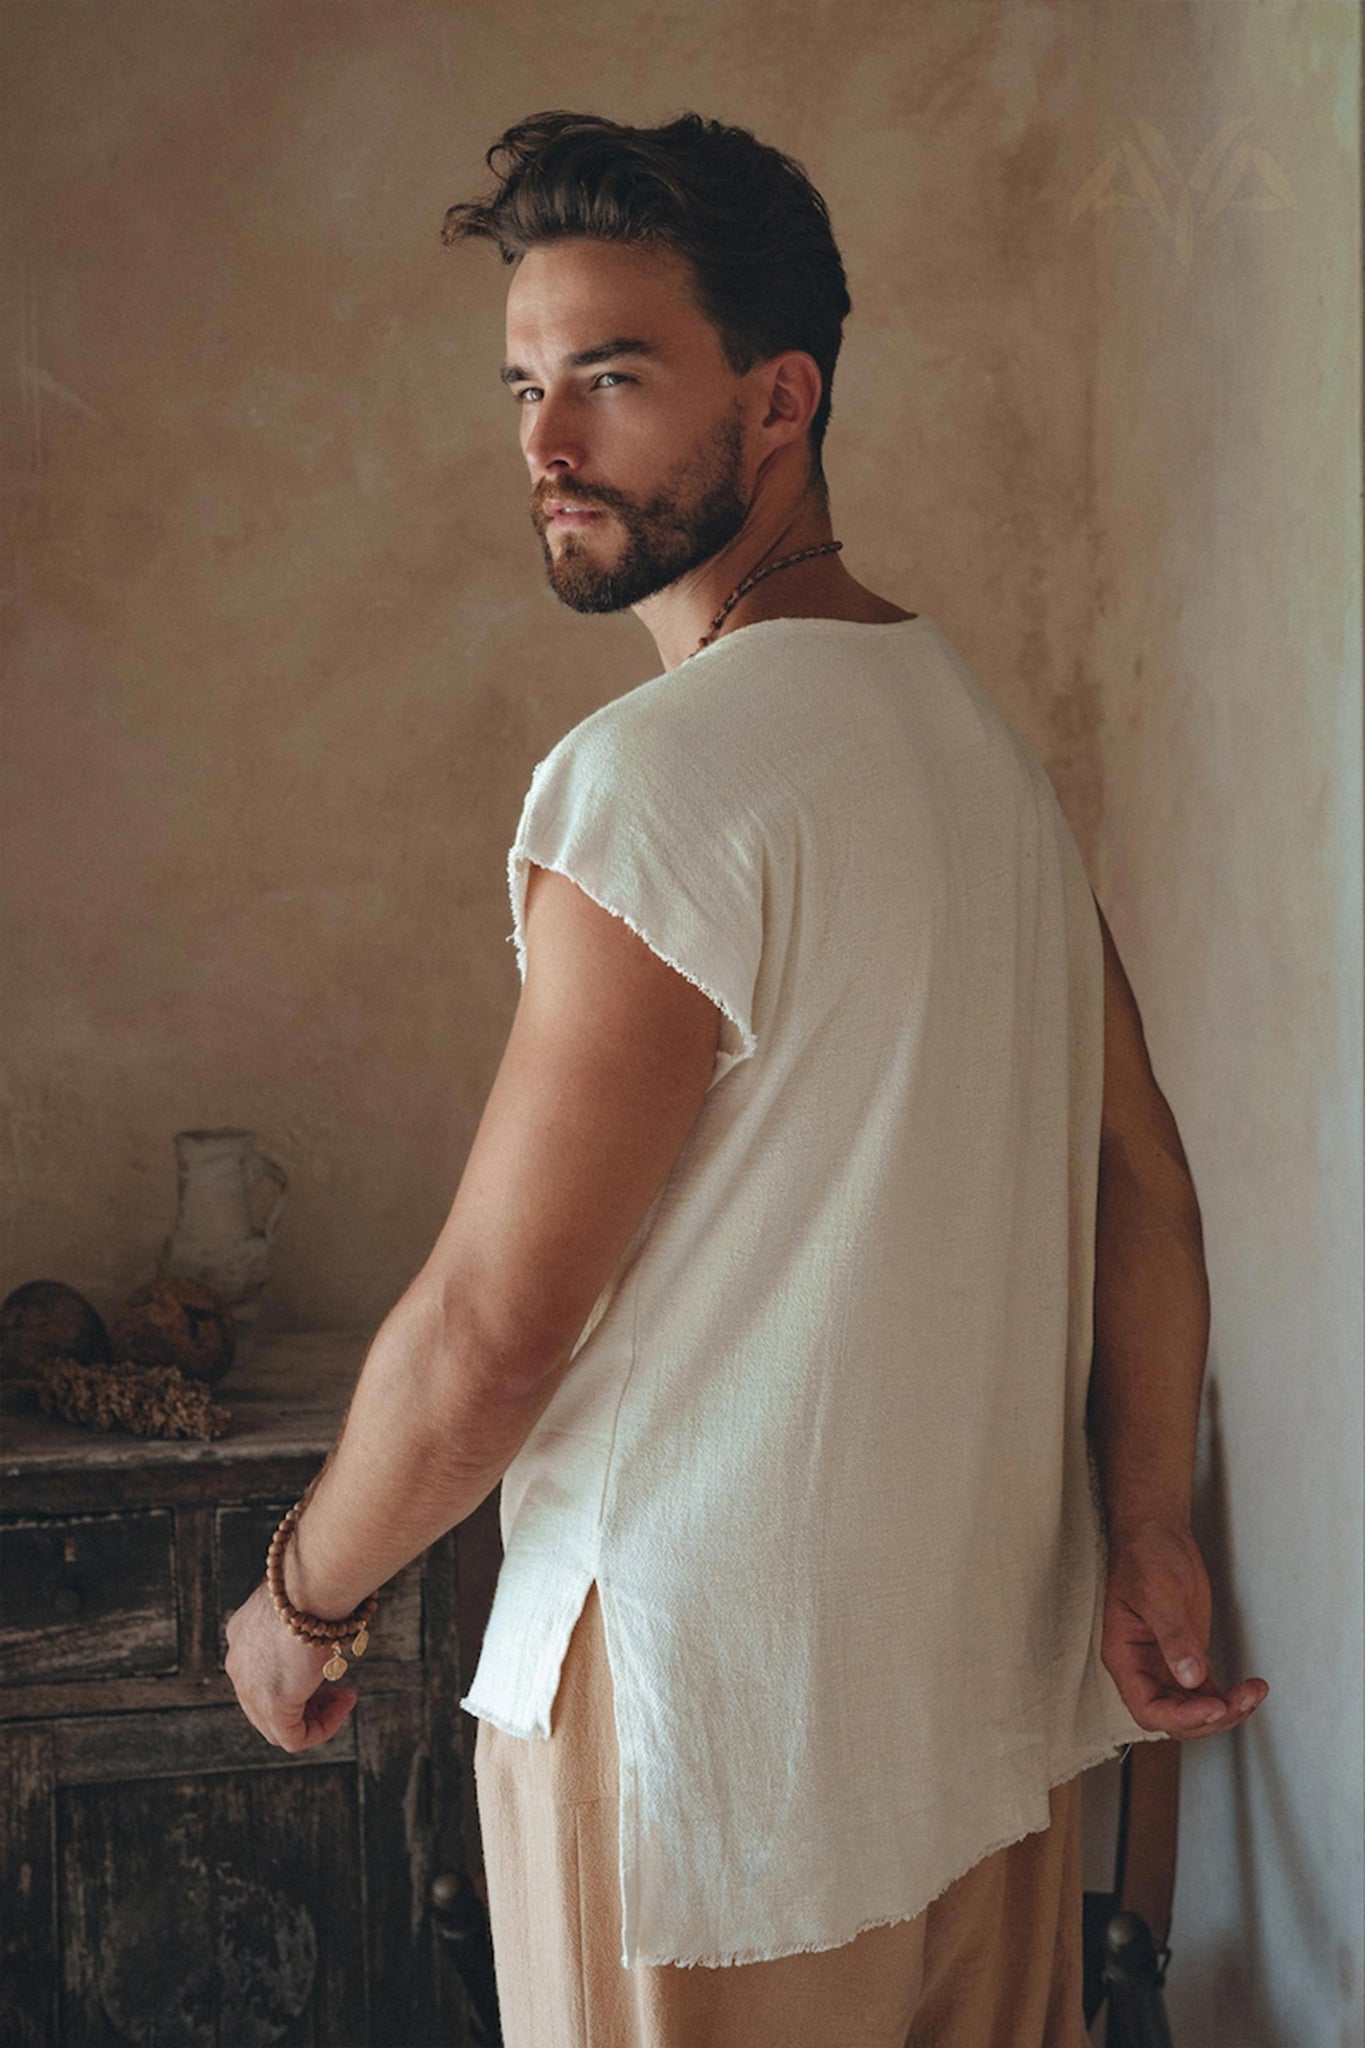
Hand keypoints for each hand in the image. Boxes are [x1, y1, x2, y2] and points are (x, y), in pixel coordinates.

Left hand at [224, 1580, 357, 1751]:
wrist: (311, 1584)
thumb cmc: (316, 1577)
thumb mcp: (304, 1594)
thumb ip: (307, 1610)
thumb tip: (332, 1601)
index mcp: (242, 1633)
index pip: (260, 1669)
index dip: (294, 1673)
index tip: (325, 1662)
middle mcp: (238, 1662)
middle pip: (263, 1701)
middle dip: (302, 1700)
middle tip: (336, 1689)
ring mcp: (250, 1686)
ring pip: (276, 1725)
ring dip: (315, 1715)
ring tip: (344, 1697)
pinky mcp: (271, 1705)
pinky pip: (294, 1737)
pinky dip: (322, 1727)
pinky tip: (345, 1703)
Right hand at [1100, 1519, 1268, 1738]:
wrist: (1156, 1533)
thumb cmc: (1144, 1556)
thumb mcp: (1157, 1594)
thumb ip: (1174, 1637)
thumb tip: (1191, 1678)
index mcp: (1124, 1657)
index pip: (1148, 1708)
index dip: (1180, 1716)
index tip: (1212, 1707)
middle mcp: (1143, 1668)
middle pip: (1174, 1717)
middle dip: (1210, 1716)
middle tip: (1240, 1701)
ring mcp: (1166, 1664)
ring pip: (1195, 1709)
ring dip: (1226, 1709)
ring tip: (1252, 1693)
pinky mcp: (1188, 1657)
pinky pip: (1208, 1692)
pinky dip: (1231, 1697)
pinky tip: (1251, 1689)